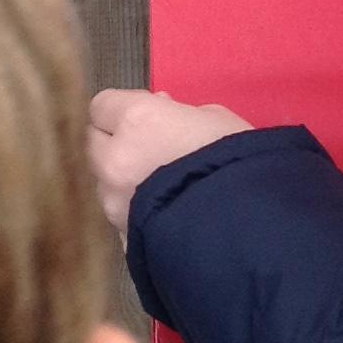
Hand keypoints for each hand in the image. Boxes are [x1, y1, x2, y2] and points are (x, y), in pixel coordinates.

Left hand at [88, 89, 251, 235]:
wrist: (247, 230)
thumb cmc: (237, 162)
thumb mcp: (215, 119)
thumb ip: (178, 114)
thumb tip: (163, 115)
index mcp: (135, 120)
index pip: (102, 105)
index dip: (123, 109)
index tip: (147, 115)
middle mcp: (114, 159)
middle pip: (94, 141)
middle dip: (115, 140)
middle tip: (149, 146)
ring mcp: (114, 202)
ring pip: (104, 181)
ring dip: (122, 177)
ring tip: (159, 185)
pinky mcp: (122, 237)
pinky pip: (120, 214)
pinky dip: (134, 210)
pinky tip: (164, 214)